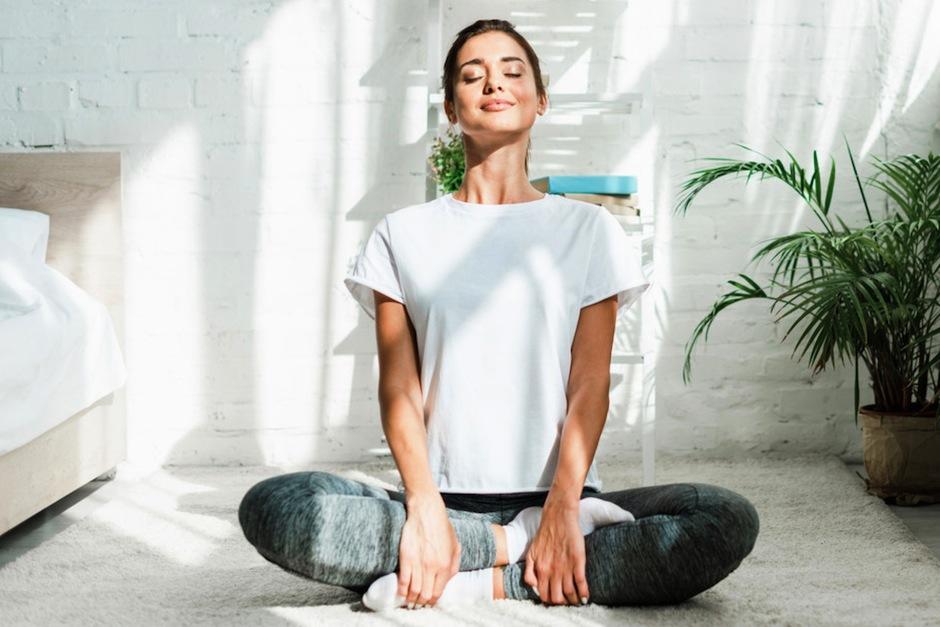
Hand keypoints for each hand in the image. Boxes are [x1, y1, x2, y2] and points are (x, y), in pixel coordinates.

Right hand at [397, 494, 460, 608]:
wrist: (427, 511)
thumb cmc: (442, 527)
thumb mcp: (455, 546)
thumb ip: (454, 565)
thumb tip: (447, 581)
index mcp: (446, 565)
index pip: (438, 592)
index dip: (432, 600)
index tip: (429, 600)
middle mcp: (432, 567)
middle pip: (425, 594)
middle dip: (421, 601)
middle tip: (418, 601)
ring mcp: (418, 563)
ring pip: (414, 590)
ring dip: (411, 598)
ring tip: (410, 598)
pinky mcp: (406, 557)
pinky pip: (403, 580)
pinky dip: (402, 589)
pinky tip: (402, 590)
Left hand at [523, 499, 588, 605]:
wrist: (558, 517)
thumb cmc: (544, 535)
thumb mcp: (531, 553)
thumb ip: (529, 571)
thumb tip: (534, 587)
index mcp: (541, 570)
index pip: (544, 596)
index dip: (550, 601)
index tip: (556, 599)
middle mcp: (552, 571)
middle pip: (558, 598)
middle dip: (563, 603)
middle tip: (567, 601)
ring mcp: (565, 567)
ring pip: (570, 593)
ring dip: (574, 600)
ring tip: (577, 600)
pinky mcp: (578, 561)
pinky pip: (581, 583)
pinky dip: (584, 593)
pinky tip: (586, 596)